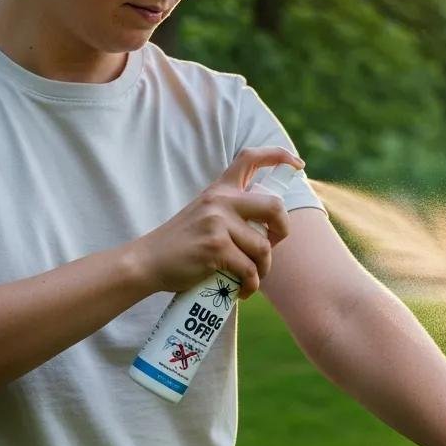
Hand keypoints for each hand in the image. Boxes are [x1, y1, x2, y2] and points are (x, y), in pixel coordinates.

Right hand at [132, 146, 304, 299]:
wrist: (147, 262)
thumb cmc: (182, 244)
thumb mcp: (205, 215)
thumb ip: (232, 211)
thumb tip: (270, 226)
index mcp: (220, 189)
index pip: (250, 158)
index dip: (278, 155)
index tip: (298, 164)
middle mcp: (221, 201)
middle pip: (275, 207)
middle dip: (283, 230)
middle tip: (273, 245)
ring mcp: (218, 223)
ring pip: (263, 247)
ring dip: (263, 268)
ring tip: (250, 278)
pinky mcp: (215, 247)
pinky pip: (249, 269)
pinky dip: (250, 284)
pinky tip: (242, 290)